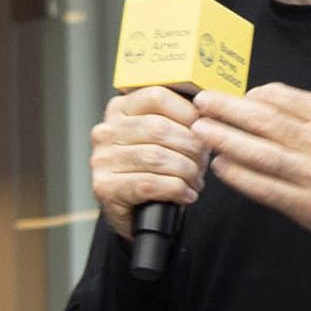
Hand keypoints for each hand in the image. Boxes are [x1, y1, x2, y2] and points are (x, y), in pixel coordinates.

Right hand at [90, 85, 203, 227]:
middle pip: (159, 128)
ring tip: (195, 180)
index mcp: (120, 110)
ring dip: (186, 171)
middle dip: (190, 146)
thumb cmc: (150, 171)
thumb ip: (175, 120)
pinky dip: (175, 189)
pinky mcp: (105, 187)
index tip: (204, 130)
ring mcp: (102, 160)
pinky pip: (149, 184)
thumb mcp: (159, 139)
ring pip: (156, 157)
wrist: (133, 214)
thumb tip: (208, 114)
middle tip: (203, 161)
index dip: (187, 113)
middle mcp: (106, 131)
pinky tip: (186, 194)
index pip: (157, 97)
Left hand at [193, 85, 310, 263]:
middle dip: (228, 110)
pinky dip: (240, 176)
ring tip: (201, 131)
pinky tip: (222, 166)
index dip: (249, 95)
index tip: (230, 95)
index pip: (281, 97)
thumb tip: (258, 98)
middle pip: (264, 121)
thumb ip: (307, 111)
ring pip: (260, 153)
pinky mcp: (307, 205)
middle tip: (201, 102)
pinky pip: (265, 187)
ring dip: (225, 140)